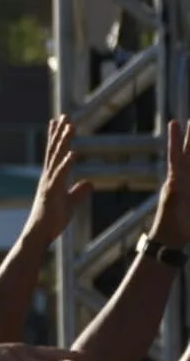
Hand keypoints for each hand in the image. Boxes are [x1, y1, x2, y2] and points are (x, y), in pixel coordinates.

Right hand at [25, 117, 90, 244]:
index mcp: (51, 178)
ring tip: (69, 126)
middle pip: (55, 150)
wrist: (38, 235)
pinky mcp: (51, 192)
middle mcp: (48, 177)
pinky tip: (73, 153)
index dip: (57, 137)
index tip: (59, 121)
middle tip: (64, 116)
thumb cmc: (51, 221)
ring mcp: (48, 183)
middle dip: (60, 133)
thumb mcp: (70, 204)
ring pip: (57, 158)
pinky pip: (60, 175)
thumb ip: (79, 192)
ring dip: (63, 142)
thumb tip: (89, 183)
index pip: (54, 154)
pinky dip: (67, 164)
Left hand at [150, 121, 189, 246]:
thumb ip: (176, 193)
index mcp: (176, 179)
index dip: (176, 140)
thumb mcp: (174, 207)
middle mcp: (183, 178)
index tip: (174, 123)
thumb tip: (175, 183)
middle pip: (188, 153)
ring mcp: (189, 183)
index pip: (177, 155)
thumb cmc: (174, 224)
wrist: (172, 237)